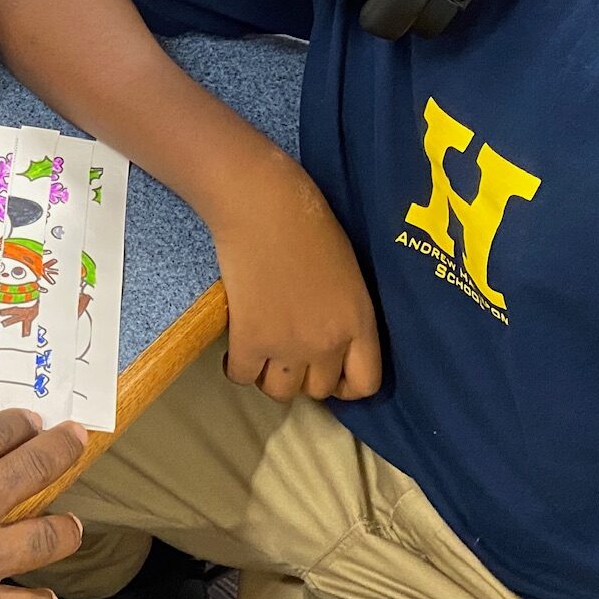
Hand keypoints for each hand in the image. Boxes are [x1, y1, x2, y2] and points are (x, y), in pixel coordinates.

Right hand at [213, 150, 380, 401]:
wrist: (263, 206)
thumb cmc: (307, 223)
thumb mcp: (347, 272)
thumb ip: (344, 310)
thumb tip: (327, 333)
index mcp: (359, 322)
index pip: (364, 384)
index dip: (344, 386)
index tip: (326, 371)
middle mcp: (328, 342)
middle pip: (318, 390)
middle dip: (303, 376)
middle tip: (287, 353)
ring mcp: (288, 345)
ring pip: (279, 392)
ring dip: (269, 376)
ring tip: (260, 353)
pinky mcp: (249, 339)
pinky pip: (242, 376)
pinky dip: (236, 367)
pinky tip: (234, 350)